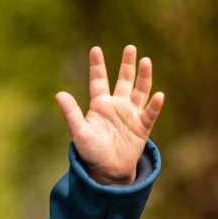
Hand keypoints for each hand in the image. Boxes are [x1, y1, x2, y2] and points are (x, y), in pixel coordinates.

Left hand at [54, 45, 164, 184]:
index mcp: (100, 105)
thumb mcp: (79, 132)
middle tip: (130, 47)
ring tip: (146, 61)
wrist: (107, 171)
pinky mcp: (142, 127)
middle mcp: (117, 106)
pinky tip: (158, 95)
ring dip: (144, 78)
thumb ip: (71, 113)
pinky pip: (149, 114)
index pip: (98, 81)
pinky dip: (154, 105)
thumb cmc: (90, 152)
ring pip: (140, 92)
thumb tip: (59, 94)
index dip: (97, 65)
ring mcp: (131, 115)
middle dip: (127, 65)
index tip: (95, 49)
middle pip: (124, 81)